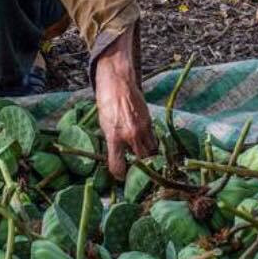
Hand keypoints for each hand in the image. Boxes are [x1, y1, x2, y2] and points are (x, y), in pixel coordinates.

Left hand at [93, 27, 156, 178]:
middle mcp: (131, 135)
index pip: (118, 167)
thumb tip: (116, 158)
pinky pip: (154, 139)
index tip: (120, 176)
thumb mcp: (104, 125)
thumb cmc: (106, 103)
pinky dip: (151, 144)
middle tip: (136, 173)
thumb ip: (111, 142)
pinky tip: (146, 144)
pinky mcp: (150, 121)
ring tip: (144, 161)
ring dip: (149, 158)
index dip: (119, 175)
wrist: (118, 82)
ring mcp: (143, 128)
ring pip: (152, 152)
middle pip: (142, 162)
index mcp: (114, 137)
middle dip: (140, 170)